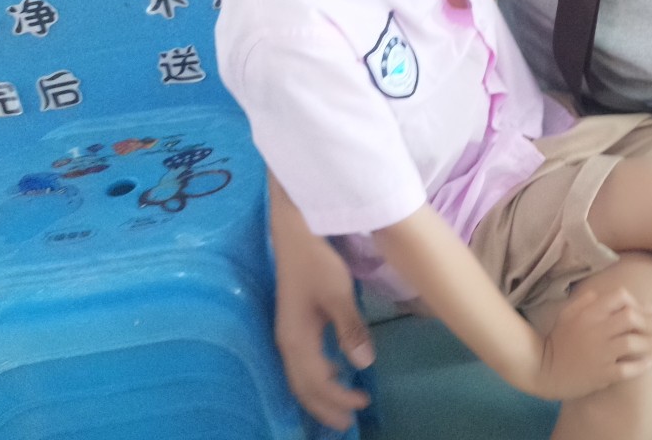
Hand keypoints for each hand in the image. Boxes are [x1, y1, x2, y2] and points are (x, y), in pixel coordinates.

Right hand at [273, 232, 375, 429]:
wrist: (295, 232)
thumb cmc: (317, 261)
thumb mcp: (338, 294)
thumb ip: (350, 329)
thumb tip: (364, 364)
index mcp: (297, 339)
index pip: (317, 382)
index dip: (338, 398)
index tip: (362, 404)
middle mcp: (287, 342)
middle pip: (302, 387)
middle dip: (323, 407)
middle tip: (347, 422)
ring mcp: (287, 332)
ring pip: (299, 376)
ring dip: (319, 394)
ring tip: (341, 404)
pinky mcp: (293, 323)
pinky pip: (301, 362)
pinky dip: (316, 376)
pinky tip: (334, 370)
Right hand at [531, 287, 651, 399]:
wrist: (542, 370)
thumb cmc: (556, 340)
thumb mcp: (566, 314)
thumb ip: (585, 301)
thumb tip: (602, 294)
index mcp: (589, 313)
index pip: (620, 297)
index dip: (637, 302)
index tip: (647, 309)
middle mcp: (597, 330)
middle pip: (631, 318)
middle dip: (649, 321)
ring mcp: (600, 353)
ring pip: (633, 342)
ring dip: (650, 342)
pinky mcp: (602, 374)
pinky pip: (628, 369)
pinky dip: (642, 365)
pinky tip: (650, 362)